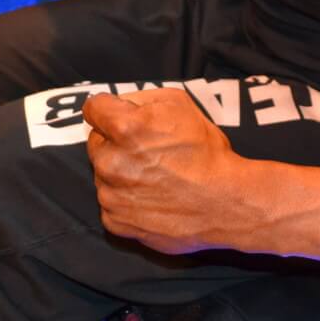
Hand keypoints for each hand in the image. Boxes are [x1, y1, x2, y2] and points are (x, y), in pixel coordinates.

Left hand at [85, 89, 237, 255]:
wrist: (225, 204)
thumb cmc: (207, 153)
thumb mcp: (180, 104)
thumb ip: (141, 99)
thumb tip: (119, 104)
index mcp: (124, 128)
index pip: (93, 108)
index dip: (110, 109)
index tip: (121, 116)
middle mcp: (110, 162)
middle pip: (96, 142)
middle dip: (115, 142)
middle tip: (149, 151)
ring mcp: (111, 195)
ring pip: (103, 174)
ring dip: (120, 172)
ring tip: (155, 176)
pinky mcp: (116, 221)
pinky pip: (111, 203)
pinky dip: (125, 199)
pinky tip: (152, 197)